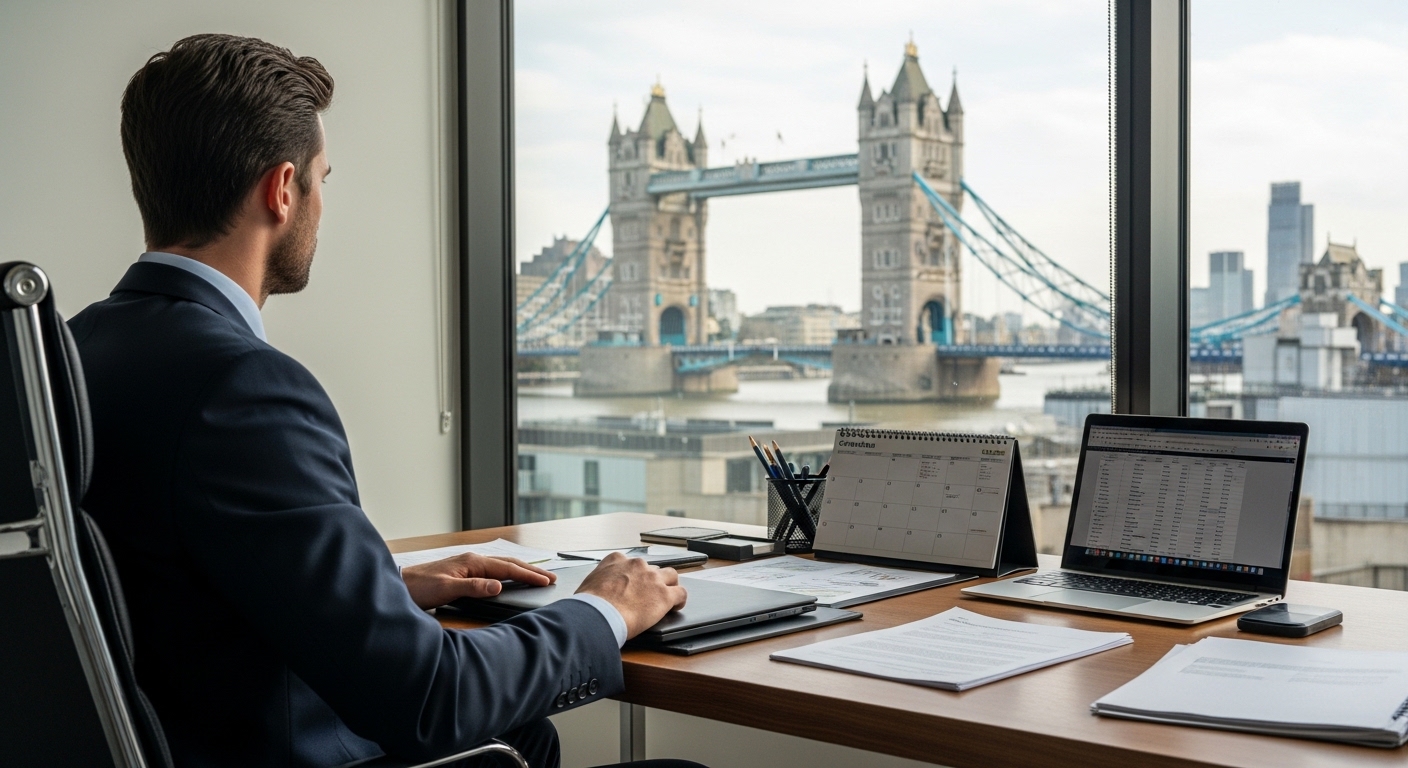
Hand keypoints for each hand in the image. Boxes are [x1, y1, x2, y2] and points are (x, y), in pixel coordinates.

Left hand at [401, 553, 555, 609]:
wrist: (398, 586)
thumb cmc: (419, 587)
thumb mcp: (446, 589)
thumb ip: (474, 587)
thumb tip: (498, 585)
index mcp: (472, 562)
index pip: (507, 568)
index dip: (529, 575)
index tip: (546, 581)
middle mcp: (472, 559)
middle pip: (508, 563)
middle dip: (531, 570)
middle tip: (552, 578)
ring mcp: (468, 564)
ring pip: (502, 565)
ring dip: (521, 570)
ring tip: (538, 576)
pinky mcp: (463, 571)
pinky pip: (493, 569)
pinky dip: (508, 572)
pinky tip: (510, 577)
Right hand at [575, 552, 687, 638]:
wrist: (597, 614)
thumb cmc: (588, 604)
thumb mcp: (587, 585)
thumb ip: (597, 583)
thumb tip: (593, 594)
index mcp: (616, 560)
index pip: (630, 563)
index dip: (633, 575)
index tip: (632, 584)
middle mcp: (636, 564)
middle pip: (651, 568)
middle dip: (650, 580)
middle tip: (646, 595)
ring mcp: (652, 578)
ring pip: (670, 575)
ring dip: (669, 585)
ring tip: (665, 597)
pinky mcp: (664, 595)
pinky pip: (681, 593)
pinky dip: (679, 600)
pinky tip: (676, 606)